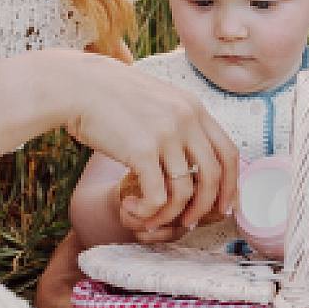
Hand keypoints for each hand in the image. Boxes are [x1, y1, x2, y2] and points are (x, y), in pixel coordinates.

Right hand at [60, 53, 239, 231]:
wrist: (77, 86)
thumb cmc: (110, 96)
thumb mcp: (157, 100)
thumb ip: (178, 123)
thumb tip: (191, 157)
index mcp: (193, 108)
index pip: (228, 152)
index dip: (231, 184)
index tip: (223, 205)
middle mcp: (186, 120)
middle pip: (214, 176)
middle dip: (205, 207)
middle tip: (189, 222)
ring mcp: (166, 135)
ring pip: (185, 192)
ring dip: (171, 215)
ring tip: (151, 218)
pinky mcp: (142, 150)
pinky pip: (158, 197)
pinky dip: (148, 211)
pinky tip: (132, 207)